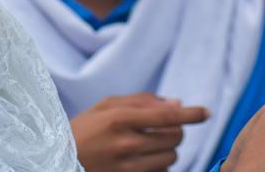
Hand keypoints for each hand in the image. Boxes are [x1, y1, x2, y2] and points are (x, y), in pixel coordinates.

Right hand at [71, 92, 209, 171]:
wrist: (58, 159)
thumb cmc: (85, 128)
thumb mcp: (107, 105)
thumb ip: (143, 101)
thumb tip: (178, 104)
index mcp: (120, 119)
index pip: (168, 117)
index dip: (191, 114)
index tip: (206, 112)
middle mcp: (126, 144)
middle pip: (174, 138)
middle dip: (175, 130)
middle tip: (161, 128)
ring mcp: (127, 167)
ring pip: (171, 158)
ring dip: (167, 149)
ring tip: (148, 144)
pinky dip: (160, 166)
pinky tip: (146, 159)